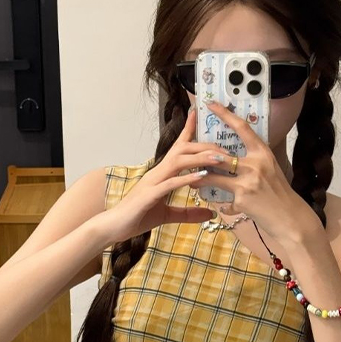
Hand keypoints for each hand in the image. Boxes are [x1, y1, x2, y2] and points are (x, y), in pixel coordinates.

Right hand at [99, 109, 232, 244]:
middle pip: (182, 150)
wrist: (114, 227)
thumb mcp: (168, 216)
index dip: (188, 130)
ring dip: (200, 158)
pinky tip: (201, 177)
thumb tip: (210, 214)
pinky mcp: (150, 195)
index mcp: (163, 174)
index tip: (198, 113)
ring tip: (219, 158)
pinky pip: (170, 183)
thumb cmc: (137, 218)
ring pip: (178, 161)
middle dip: (204, 146)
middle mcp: (158, 172)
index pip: (178, 147)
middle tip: (226, 149)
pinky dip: (187, 179)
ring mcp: (153, 182)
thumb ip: (188, 213)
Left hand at [189, 101, 318, 241]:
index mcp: (263, 153)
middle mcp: (255, 164)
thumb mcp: (270, 170)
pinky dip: (223, 204)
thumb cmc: (279, 193)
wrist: (290, 218)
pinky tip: (224, 207)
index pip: (242, 128)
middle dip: (201, 155)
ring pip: (213, 176)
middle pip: (219, 154)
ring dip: (200, 178)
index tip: (210, 104)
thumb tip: (233, 154)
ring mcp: (247, 181)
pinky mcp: (242, 199)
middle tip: (187, 152)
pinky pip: (223, 199)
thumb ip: (253, 160)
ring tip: (191, 180)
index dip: (225, 114)